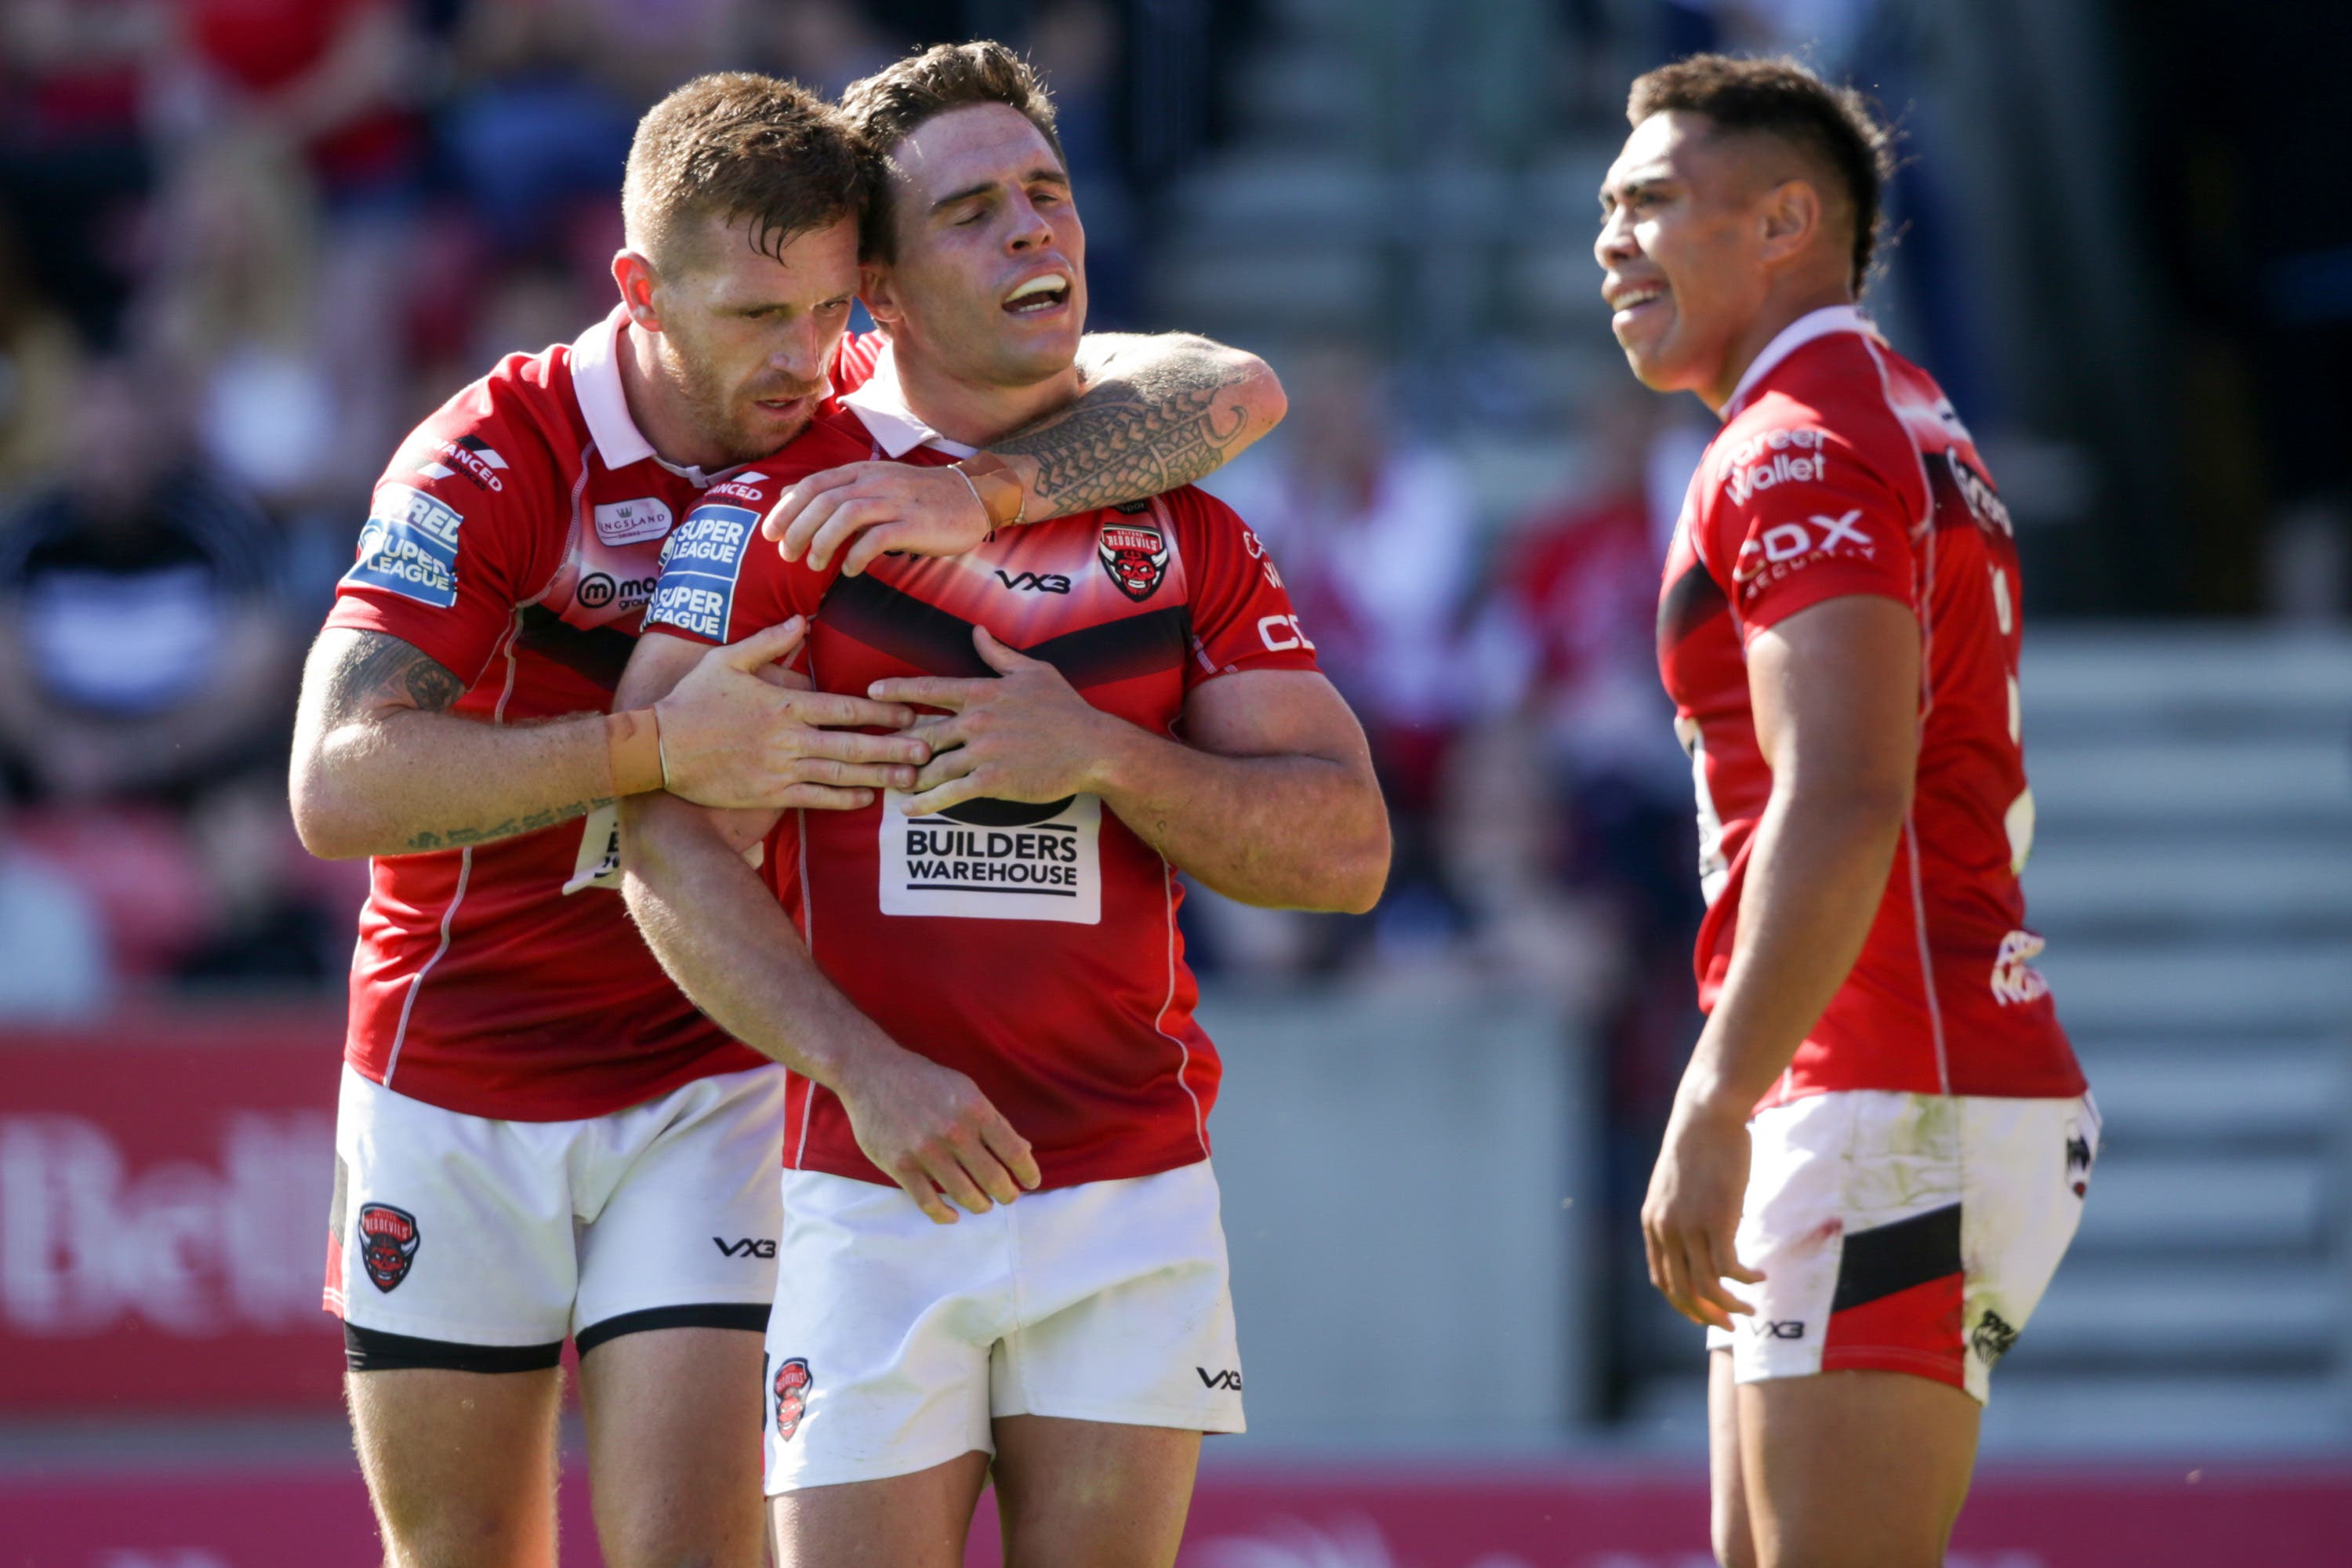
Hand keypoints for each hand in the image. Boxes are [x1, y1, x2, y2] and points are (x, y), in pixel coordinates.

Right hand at [654, 619, 930, 809]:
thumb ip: (768, 642)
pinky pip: (815, 798)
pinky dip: (844, 799)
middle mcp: (789, 737)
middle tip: (930, 751)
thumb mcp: (727, 661)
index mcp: (785, 703)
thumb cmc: (692, 700)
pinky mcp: (769, 793)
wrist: (658, 748)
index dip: (883, 712)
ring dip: (879, 775)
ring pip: (841, 775)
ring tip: (911, 778)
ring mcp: (780, 768)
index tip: (912, 714)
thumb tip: (801, 622)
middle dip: (895, 747)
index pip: (846, 707)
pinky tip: (868, 797)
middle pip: (853, 744)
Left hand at [765, 460, 1008, 575]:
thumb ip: (838, 489)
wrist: (974, 495)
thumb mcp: (877, 483)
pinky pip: (877, 538)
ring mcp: (896, 501)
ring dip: (823, 542)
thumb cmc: (921, 496)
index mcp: (863, 471)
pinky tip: (849, 570)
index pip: (813, 484)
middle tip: (787, 554)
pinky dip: (857, 555)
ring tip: (814, 564)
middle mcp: (876, 482)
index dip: (787, 508)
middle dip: (798, 529)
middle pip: (824, 500)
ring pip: (846, 515)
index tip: (770, 533)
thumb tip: (791, 495)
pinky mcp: (914, 523)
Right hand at [834, 1044, 1041, 1222]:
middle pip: (993, 1179)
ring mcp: (925, 1151)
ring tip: (983, 1204)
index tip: (1031, 1183)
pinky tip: (953, 1215)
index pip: (1014, 1152)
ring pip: (964, 1195)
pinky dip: (945, 1215)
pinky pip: (928, 1203)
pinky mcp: (900, 1166)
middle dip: (1007, 1195)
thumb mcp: (966, 1091)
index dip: (1028, 1172)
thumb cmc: (925, 1081)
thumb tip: (1024, 1150)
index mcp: (975, 1110)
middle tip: (1008, 1197)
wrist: (872, 1073)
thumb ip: (993, 1121)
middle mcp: (954, 1132)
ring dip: (980, 1205)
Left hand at [868, 627, 1118, 816]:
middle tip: (876, 751)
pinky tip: (909, 810)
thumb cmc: (1066, 709)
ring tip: (891, 785)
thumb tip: (977, 631)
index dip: (897, 690)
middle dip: (897, 744)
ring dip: (909, 777)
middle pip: (922, 731)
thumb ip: (998, 654)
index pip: (929, 688)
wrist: (1092, 748)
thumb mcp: (1033, 672)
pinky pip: (949, 793)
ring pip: (932, 766)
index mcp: (982, 691)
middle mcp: (976, 720)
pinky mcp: (991, 781)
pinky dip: (926, 803)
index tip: (872, 694)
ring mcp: (982, 752)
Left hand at [1640, 1096, 1766, 1329]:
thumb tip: (1712, 1237)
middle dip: (1706, 1315)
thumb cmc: (1699, 1146)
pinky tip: (1760, 1277)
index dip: (1683, 1303)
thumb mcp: (1680, 1187)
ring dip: (1730, 1304)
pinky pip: (1728, 1266)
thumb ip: (1686, 1216)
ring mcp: (1689, 1226)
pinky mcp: (1716, 1219)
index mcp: (1653, 1223)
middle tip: (1731, 1327)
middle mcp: (1666, 1230)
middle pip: (1681, 1290)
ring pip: (1706, 1284)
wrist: (1705, 1116)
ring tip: (1750, 1309)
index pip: (1662, 1279)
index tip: (1704, 1315)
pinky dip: (1745, 1279)